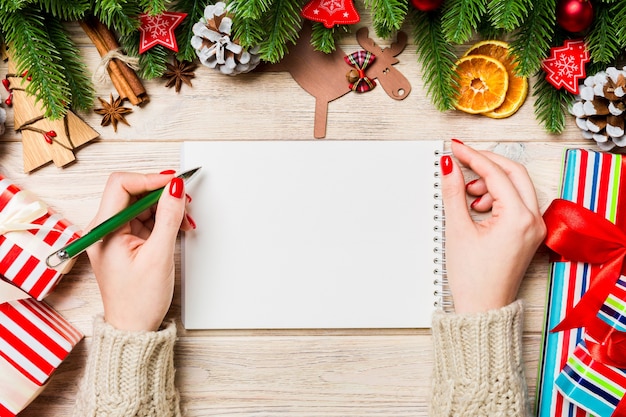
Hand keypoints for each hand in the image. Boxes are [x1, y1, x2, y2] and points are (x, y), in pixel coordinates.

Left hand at [86, 171, 193, 330]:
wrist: (134, 328)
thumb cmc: (138, 301)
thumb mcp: (158, 255)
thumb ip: (168, 218)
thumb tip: (175, 188)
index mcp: (103, 230)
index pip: (122, 185)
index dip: (150, 179)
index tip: (173, 182)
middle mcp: (105, 228)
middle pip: (134, 192)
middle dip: (162, 194)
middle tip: (184, 200)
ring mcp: (116, 234)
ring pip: (144, 205)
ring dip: (167, 208)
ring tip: (185, 221)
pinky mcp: (127, 241)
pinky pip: (147, 219)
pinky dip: (165, 220)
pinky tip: (179, 228)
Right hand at [439, 141, 545, 313]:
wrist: (483, 308)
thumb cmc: (474, 279)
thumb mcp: (458, 230)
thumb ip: (453, 193)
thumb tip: (449, 166)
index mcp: (519, 218)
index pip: (496, 173)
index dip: (473, 156)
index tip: (455, 148)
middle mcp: (533, 220)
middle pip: (513, 173)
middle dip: (486, 163)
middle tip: (462, 158)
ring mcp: (534, 227)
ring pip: (517, 186)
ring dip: (491, 181)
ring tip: (467, 195)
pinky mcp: (529, 233)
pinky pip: (516, 201)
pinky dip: (497, 196)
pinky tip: (477, 207)